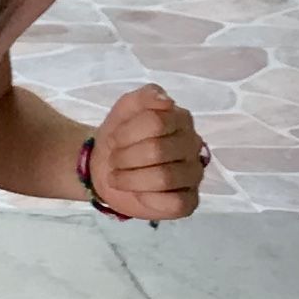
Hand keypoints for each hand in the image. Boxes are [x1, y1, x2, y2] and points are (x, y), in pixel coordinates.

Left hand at [86, 84, 204, 220]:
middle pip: (158, 150)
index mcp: (181, 119)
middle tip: (114, 160)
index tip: (114, 139)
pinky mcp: (190, 201)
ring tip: (117, 177)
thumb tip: (167, 101)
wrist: (104, 166)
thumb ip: (145, 97)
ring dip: (131, 178)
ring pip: (165, 178)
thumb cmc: (119, 136)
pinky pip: (174, 202)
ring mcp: (194, 174)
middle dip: (126, 157)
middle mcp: (193, 145)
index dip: (128, 133)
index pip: (156, 122)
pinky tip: (137, 193)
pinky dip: (148, 198)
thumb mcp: (125, 107)